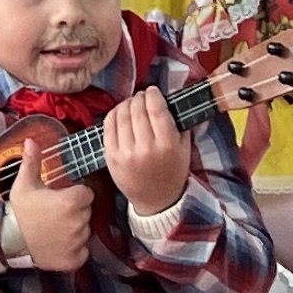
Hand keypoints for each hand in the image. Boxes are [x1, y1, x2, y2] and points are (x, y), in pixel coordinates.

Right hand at [0, 170, 94, 274]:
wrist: (8, 242)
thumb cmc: (18, 212)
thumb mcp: (24, 184)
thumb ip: (32, 162)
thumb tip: (31, 141)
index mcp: (71, 201)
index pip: (86, 194)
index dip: (75, 194)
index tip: (61, 197)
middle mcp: (78, 222)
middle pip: (86, 212)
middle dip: (75, 211)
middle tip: (55, 213)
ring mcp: (77, 242)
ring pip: (84, 232)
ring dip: (74, 230)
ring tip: (54, 229)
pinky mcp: (74, 259)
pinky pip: (82, 252)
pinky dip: (74, 250)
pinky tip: (58, 244)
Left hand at [101, 87, 191, 219]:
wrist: (156, 201)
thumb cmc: (172, 172)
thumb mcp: (184, 149)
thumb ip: (179, 124)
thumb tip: (169, 98)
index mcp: (167, 145)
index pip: (156, 109)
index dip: (153, 94)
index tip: (153, 90)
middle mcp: (146, 148)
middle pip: (138, 109)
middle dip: (140, 97)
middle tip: (142, 96)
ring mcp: (126, 153)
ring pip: (122, 115)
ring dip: (126, 103)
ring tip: (132, 103)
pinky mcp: (111, 156)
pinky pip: (108, 126)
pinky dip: (114, 114)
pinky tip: (120, 112)